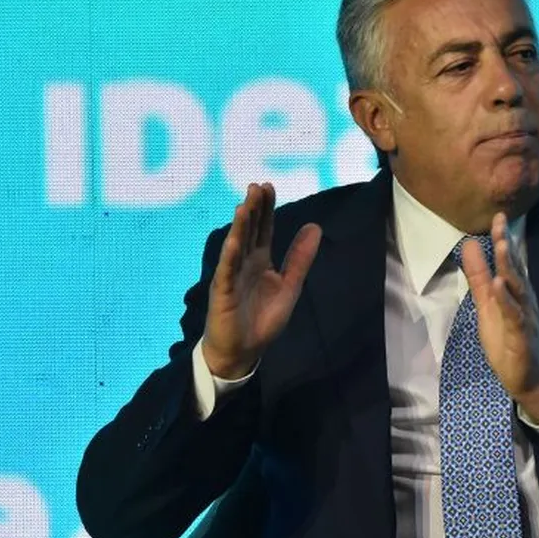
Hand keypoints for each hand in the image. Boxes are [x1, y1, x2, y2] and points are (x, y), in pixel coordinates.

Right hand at [202, 182, 321, 379]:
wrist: (243, 351)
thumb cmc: (262, 319)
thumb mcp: (289, 286)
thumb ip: (300, 259)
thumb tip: (314, 227)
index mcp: (260, 260)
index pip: (264, 228)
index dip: (266, 208)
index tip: (268, 186)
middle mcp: (244, 263)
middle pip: (249, 230)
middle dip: (253, 209)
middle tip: (257, 186)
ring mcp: (232, 275)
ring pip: (236, 245)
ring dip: (240, 226)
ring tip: (245, 204)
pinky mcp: (223, 292)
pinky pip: (227, 271)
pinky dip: (230, 255)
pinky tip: (235, 239)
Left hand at [461, 213, 538, 422]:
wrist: (532, 378)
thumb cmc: (510, 340)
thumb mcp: (488, 306)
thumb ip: (479, 278)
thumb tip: (468, 247)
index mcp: (515, 292)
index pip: (509, 262)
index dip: (503, 239)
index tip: (497, 216)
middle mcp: (523, 300)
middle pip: (515, 270)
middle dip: (507, 246)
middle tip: (501, 223)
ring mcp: (524, 317)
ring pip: (517, 289)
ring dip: (510, 267)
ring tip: (502, 246)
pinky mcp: (521, 336)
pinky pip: (515, 316)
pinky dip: (507, 300)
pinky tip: (499, 286)